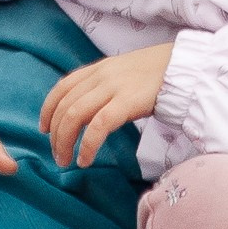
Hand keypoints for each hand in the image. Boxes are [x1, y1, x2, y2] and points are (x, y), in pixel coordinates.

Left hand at [38, 42, 177, 168]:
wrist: (184, 68)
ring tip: (65, 161)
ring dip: (65, 142)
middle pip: (65, 105)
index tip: (43, 128)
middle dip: (55, 133)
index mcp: (98, 69)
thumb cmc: (157, 75)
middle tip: (56, 154)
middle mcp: (101, 76)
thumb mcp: (124, 75)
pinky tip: (85, 159)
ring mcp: (112, 88)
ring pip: (75, 116)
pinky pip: (98, 126)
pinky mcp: (126, 102)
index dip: (48, 109)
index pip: (62, 87)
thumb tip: (90, 110)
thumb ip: (105, 87)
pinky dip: (87, 145)